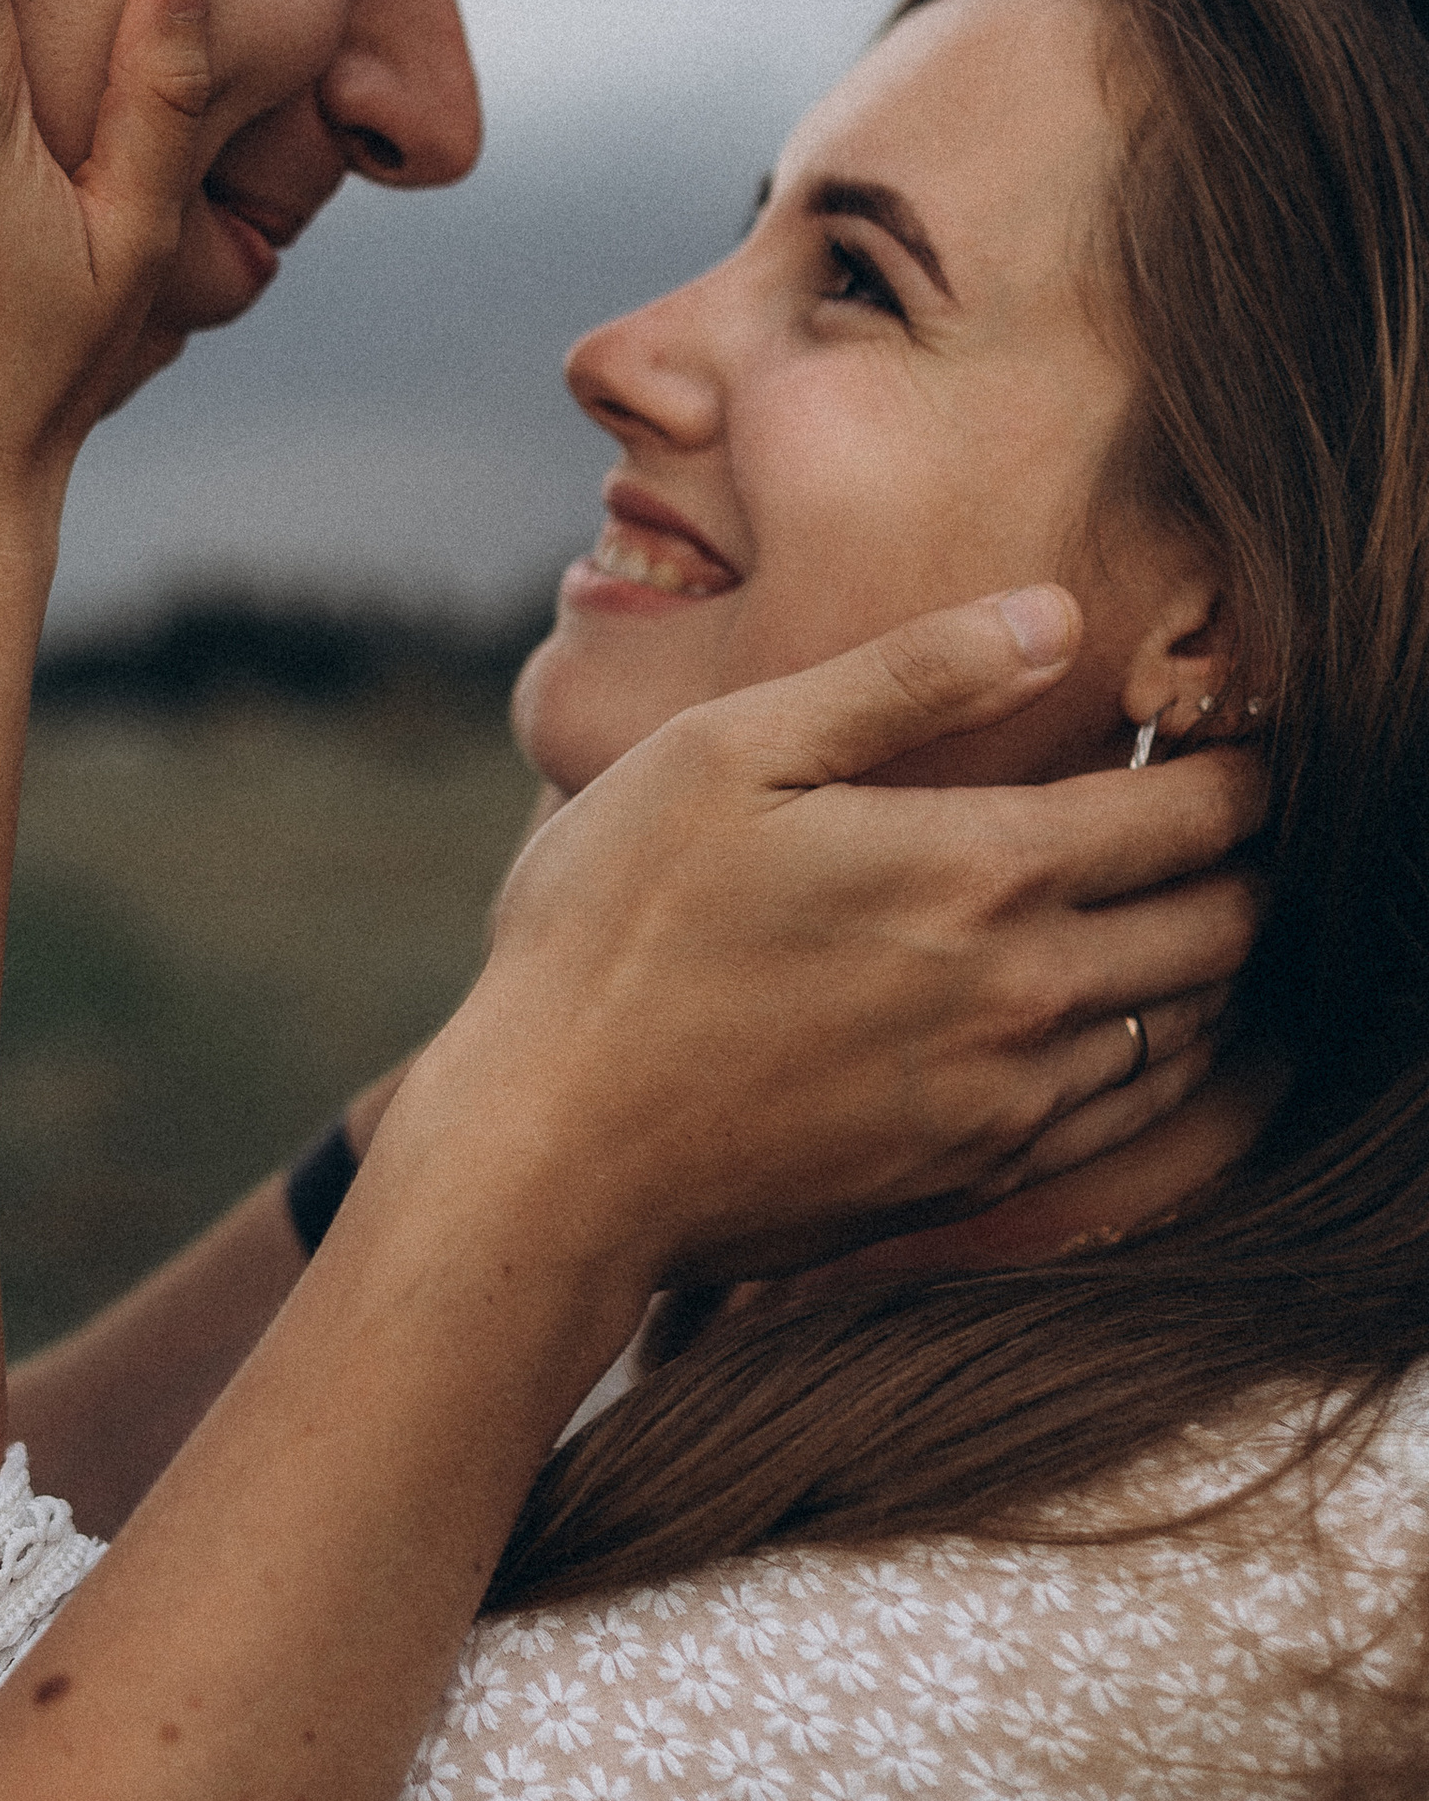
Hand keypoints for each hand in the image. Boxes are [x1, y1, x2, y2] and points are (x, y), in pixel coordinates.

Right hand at [406, 586, 1263, 1292]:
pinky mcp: (974, 1184)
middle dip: (1249, 863)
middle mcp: (1027, 995)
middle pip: (1227, 925)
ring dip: (1210, 965)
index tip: (1244, 740)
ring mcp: (1008, 1103)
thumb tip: (1057, 616)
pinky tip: (1121, 1024)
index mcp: (981, 868)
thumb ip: (906, 679)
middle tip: (1229, 822)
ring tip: (1184, 912)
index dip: (1243, 767)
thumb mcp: (730, 753)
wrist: (551, 1158)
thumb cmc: (612, 933)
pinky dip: (1159, 1060)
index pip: (1195, 811)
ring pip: (1192, 1029)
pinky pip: (1133, 1121)